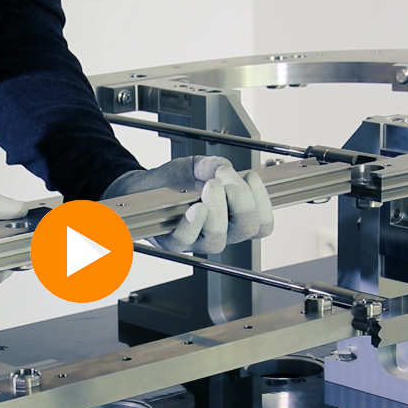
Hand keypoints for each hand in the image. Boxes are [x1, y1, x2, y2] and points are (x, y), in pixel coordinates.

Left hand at [101, 156, 272, 253]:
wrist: (144, 186)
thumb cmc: (175, 180)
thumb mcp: (199, 166)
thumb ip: (217, 165)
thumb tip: (228, 171)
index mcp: (233, 219)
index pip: (263, 224)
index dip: (263, 201)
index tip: (250, 175)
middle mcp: (220, 233)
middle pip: (247, 230)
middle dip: (242, 201)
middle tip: (225, 181)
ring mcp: (197, 241)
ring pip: (218, 239)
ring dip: (218, 210)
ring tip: (209, 187)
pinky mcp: (173, 242)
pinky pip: (186, 239)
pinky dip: (193, 223)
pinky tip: (196, 207)